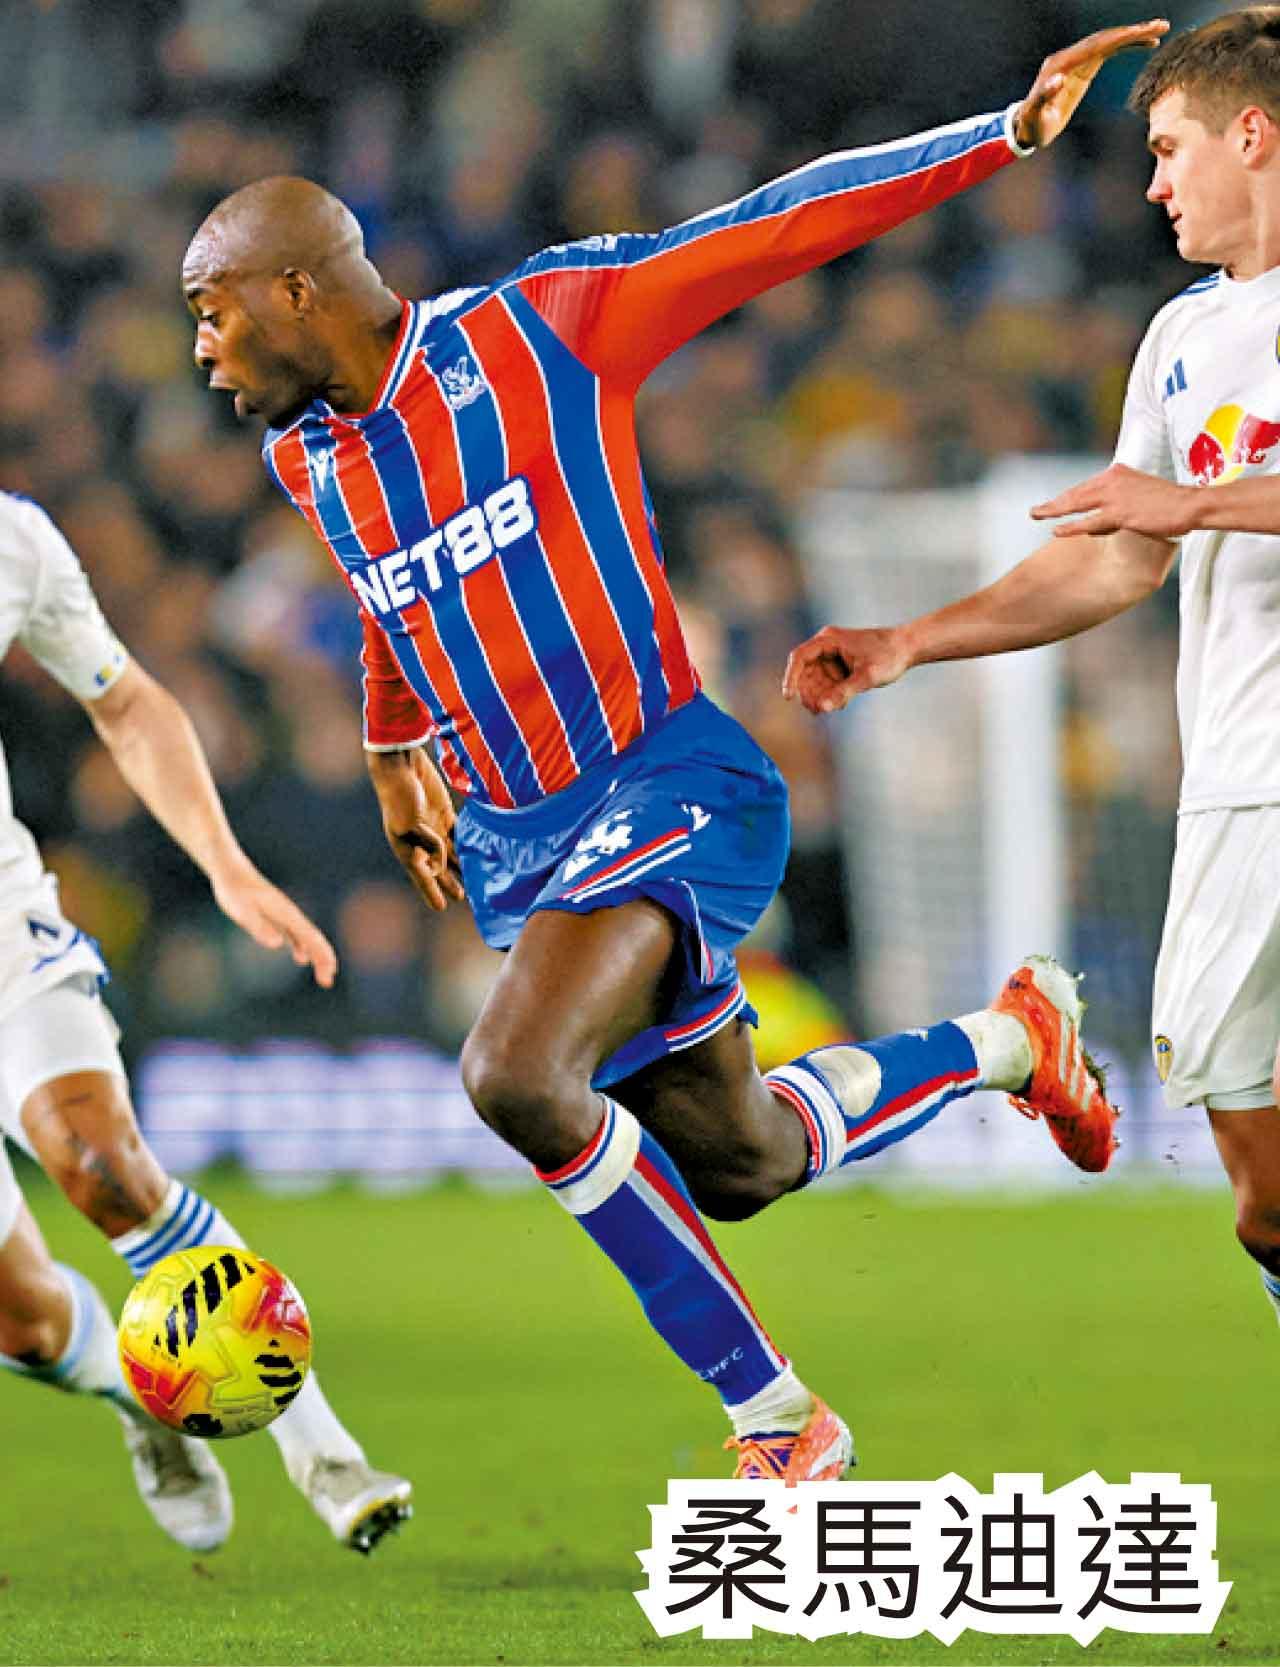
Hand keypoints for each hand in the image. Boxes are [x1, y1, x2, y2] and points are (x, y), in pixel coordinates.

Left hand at [210, 863, 337, 986]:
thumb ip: (259, 926)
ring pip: (306, 938)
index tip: (330, 971)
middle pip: (313, 939)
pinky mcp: (275, 917)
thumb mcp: (242, 909)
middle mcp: (289, 914)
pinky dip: (302, 948)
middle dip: (323, 960)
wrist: (229, 869)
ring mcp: (283, 916)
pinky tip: (301, 959)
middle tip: (327, 982)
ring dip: (316, 956)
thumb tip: (278, 944)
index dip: (321, 954)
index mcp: (286, 913)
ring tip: (322, 975)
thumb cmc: (233, 888)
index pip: (310, 936)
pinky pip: (295, 935)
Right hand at [369, 747, 465, 912]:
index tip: (440, 907)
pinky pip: (458, 833)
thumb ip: (427, 842)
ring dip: (461, 865)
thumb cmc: (398, 795)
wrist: (400, 766)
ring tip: (473, 879)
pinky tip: (478, 852)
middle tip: (462, 897)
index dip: (431, 891)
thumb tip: (443, 858)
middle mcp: (420, 841)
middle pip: (438, 867)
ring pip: (451, 852)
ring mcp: (433, 827)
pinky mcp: (444, 813)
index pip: (421, 875)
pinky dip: (467, 843)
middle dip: (449, 882)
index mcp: (406, 847)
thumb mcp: (408, 822)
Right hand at [782, 625, 911, 714]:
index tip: (789, 696)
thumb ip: (843, 692)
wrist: (908, 647)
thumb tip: (822, 707)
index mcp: (829, 640)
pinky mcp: (840, 666)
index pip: (799, 657)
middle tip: (817, 710)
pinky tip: (840, 704)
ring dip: (819, 696)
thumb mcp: (867, 677)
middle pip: (804, 671)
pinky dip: (829, 695)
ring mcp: (832, 656)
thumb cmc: (889, 656)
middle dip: (808, 692)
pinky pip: (826, 683)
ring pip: (814, 680)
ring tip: (830, 709)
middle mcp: (827, 646)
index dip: (791, 677)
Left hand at [1013, 19, 1167, 148]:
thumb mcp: (1035, 116)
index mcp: (1061, 64)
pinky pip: (1107, 51)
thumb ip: (1044, 97)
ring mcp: (1076, 61)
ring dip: (1133, 35)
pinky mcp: (1082, 68)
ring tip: (1159, 30)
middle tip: (1161, 25)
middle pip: (1105, 38)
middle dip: (1133, 31)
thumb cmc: (1031, 126)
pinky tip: (1144, 44)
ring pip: (1108, 41)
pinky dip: (1125, 45)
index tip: (1143, 31)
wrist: (1027, 128)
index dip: (1120, 37)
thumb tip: (1058, 80)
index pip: (1096, 45)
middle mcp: (1069, 57)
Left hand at [1031, 462, 1193, 538]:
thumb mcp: (1138, 495)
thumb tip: (1094, 525)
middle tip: (1035, 511)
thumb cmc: (1167, 503)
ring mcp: (1116, 496)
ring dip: (1054, 510)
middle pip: (1076, 493)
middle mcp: (1113, 480)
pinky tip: (1057, 531)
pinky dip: (1072, 526)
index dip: (1067, 498)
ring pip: (1077, 503)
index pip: (1085, 487)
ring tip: (1037, 516)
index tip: (1054, 505)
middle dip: (1054, 503)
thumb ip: (1116, 504)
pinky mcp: (1121, 513)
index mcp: (1117, 473)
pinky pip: (1090, 521)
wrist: (1189, 504)